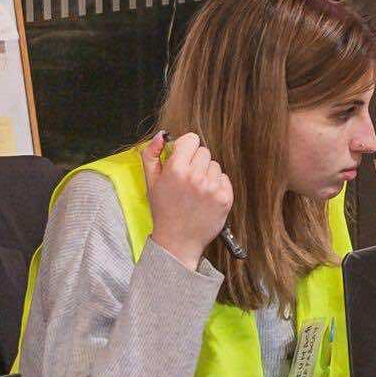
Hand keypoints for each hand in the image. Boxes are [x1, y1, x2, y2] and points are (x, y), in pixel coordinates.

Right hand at [140, 133, 233, 266]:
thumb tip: (161, 135)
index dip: (186, 147)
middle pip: (204, 151)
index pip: (192, 139)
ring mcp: (212, 188)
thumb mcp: (150, 182)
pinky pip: (224, 179)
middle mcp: (196, 176)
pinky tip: (205, 198)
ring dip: (207, 174)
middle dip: (196, 162)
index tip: (183, 157)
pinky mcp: (225, 198)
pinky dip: (217, 186)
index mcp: (176, 170)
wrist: (178, 241)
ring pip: (215, 165)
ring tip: (196, 191)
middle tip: (187, 180)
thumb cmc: (163, 211)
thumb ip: (151, 155)